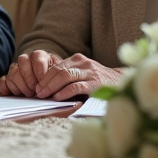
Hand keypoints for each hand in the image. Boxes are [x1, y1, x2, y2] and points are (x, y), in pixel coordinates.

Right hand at [0, 50, 55, 96]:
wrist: (49, 82)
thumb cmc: (55, 80)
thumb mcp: (60, 76)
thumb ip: (57, 78)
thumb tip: (53, 87)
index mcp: (40, 55)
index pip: (37, 58)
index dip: (40, 73)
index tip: (44, 85)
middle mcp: (26, 59)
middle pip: (22, 63)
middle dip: (30, 81)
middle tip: (37, 92)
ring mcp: (15, 68)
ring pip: (12, 73)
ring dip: (21, 86)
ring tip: (30, 94)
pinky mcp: (7, 79)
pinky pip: (3, 82)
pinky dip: (7, 88)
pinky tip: (16, 94)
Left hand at [0, 50, 120, 99]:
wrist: (122, 82)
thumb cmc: (98, 82)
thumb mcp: (82, 75)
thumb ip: (68, 78)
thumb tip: (45, 88)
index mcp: (78, 59)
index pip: (56, 66)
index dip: (43, 76)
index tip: (35, 86)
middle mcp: (83, 63)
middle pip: (58, 70)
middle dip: (44, 82)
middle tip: (36, 92)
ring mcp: (90, 72)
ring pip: (65, 76)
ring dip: (51, 87)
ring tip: (43, 96)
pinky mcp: (95, 83)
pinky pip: (75, 86)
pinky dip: (64, 92)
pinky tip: (57, 98)